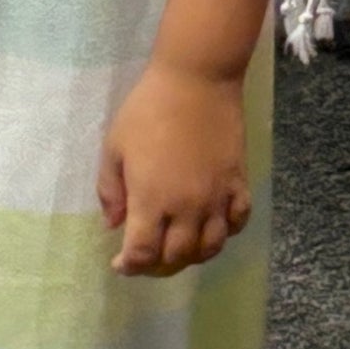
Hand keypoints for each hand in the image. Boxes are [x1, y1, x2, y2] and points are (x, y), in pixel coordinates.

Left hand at [99, 61, 252, 276]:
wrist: (196, 81)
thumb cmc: (147, 110)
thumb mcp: (114, 147)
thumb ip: (111, 191)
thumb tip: (114, 225)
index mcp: (152, 200)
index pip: (143, 254)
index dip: (131, 267)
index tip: (121, 264)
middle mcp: (187, 208)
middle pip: (177, 258)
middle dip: (158, 266)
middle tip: (147, 258)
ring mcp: (217, 198)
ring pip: (210, 248)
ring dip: (192, 256)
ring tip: (178, 248)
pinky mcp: (238, 183)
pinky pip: (238, 222)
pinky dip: (226, 233)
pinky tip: (212, 227)